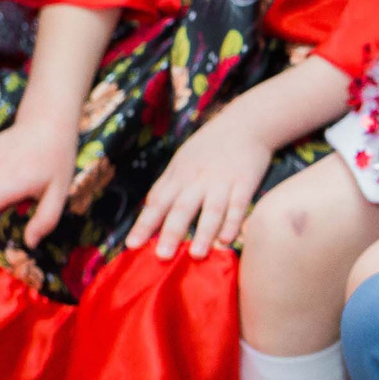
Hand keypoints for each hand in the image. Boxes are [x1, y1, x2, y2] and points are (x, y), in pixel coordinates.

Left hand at [124, 111, 273, 258]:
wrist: (246, 122)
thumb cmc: (209, 145)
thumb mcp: (182, 159)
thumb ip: (167, 184)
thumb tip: (149, 208)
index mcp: (180, 175)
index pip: (158, 202)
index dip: (145, 224)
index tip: (131, 246)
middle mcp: (198, 179)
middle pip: (182, 207)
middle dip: (171, 232)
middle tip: (162, 257)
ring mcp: (223, 181)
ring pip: (212, 209)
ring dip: (204, 232)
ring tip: (196, 255)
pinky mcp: (246, 181)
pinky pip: (239, 204)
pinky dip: (233, 222)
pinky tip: (228, 240)